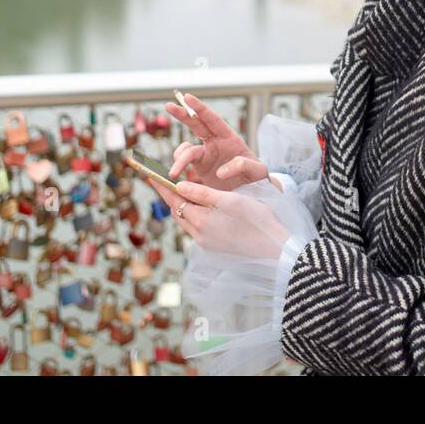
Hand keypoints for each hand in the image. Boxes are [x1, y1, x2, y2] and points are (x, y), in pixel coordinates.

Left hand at [149, 179, 290, 259]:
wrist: (275, 249)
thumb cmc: (257, 221)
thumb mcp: (231, 201)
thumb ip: (203, 194)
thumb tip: (179, 185)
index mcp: (202, 222)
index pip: (175, 201)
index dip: (162, 186)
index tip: (150, 174)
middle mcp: (200, 236)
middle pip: (177, 211)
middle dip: (169, 195)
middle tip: (161, 179)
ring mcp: (207, 243)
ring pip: (186, 220)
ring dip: (181, 205)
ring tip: (178, 190)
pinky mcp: (215, 247)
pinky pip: (196, 227)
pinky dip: (192, 213)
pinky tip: (198, 206)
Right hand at [164, 93, 277, 190]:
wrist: (251, 193)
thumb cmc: (257, 177)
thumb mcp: (257, 170)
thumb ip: (243, 166)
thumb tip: (221, 172)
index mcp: (230, 138)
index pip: (214, 120)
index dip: (200, 108)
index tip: (187, 97)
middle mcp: (216, 143)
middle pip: (196, 124)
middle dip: (182, 114)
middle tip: (168, 105)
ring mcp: (206, 155)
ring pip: (186, 149)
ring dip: (179, 158)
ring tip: (174, 173)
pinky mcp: (200, 168)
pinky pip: (184, 162)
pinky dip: (178, 166)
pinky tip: (177, 175)